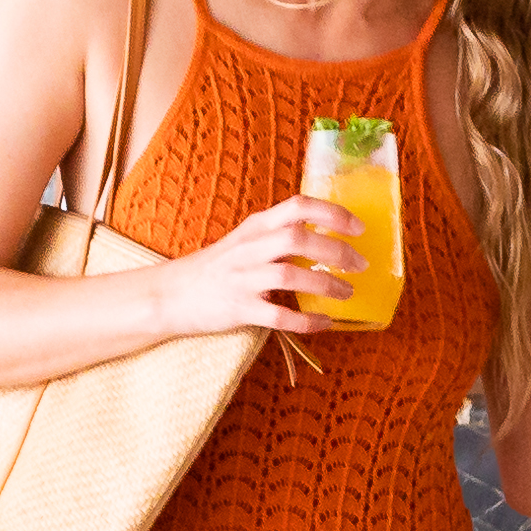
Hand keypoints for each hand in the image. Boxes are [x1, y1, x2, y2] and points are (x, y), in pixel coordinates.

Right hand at [160, 192, 358, 338]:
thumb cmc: (215, 267)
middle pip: (299, 238)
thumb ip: (278, 234)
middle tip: (360, 265)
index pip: (298, 206)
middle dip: (337, 251)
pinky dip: (307, 321)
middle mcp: (250, 248)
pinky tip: (325, 323)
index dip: (332, 214)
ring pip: (292, 275)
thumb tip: (325, 236)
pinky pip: (280, 316)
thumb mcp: (245, 240)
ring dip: (326, 285)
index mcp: (256, 226)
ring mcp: (243, 278)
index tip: (358, 227)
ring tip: (347, 293)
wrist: (170, 294)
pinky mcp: (238, 309)